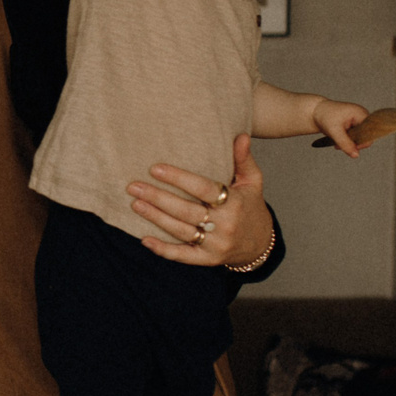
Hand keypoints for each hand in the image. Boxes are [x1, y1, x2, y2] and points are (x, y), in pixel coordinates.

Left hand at [127, 134, 270, 264]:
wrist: (261, 244)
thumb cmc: (250, 206)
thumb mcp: (253, 182)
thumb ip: (243, 159)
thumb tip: (241, 136)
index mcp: (234, 203)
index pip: (203, 188)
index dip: (179, 178)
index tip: (155, 169)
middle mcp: (225, 225)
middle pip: (186, 211)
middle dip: (158, 198)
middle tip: (134, 187)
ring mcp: (216, 245)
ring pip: (181, 231)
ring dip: (156, 218)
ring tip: (135, 204)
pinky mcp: (208, 260)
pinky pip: (183, 256)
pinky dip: (163, 250)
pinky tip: (145, 240)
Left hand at [311, 99, 372, 157]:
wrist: (316, 112)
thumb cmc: (325, 117)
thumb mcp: (334, 131)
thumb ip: (345, 143)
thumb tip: (356, 155)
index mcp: (361, 113)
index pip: (369, 132)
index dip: (362, 143)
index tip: (349, 147)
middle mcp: (362, 116)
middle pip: (365, 136)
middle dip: (353, 143)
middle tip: (338, 145)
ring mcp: (359, 120)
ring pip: (359, 138)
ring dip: (349, 143)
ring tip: (336, 144)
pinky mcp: (354, 125)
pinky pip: (355, 137)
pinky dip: (347, 141)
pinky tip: (338, 141)